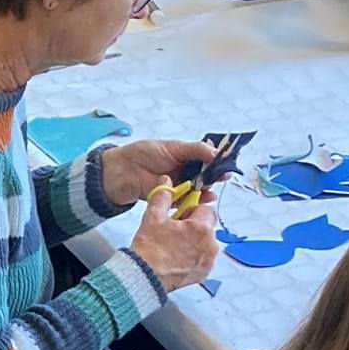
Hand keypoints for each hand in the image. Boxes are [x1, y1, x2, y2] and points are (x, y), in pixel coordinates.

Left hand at [100, 137, 215, 207]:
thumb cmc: (144, 154)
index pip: (208, 160)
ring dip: (208, 190)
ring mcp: (181, 187)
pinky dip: (197, 201)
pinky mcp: (173, 200)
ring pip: (200, 190)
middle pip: (207, 176)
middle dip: (215, 177)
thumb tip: (216, 151)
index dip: (218, 162)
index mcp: (188, 157)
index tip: (226, 164)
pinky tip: (205, 198)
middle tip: (222, 176)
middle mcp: (186, 172)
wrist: (122, 170)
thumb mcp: (173, 147)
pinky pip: (188, 202)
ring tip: (212, 188)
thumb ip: (195, 150)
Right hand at [128, 184, 219, 294]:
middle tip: (173, 231)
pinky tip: (176, 258)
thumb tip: (166, 182)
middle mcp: (210, 245)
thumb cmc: (150, 250)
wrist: (145, 278)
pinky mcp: (204, 273)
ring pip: (205, 242)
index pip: (206, 208)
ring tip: (173, 246)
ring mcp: (208, 261)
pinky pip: (203, 258)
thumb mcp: (153, 217)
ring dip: (194, 241)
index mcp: (201, 228)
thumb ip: (163, 196)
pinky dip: (193, 256)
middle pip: (207, 226)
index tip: (180, 215)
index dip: (192, 209)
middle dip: (193, 226)